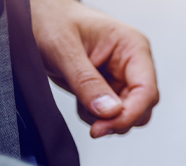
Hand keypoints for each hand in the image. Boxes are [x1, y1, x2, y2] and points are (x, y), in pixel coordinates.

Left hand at [30, 0, 158, 137]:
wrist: (36, 16)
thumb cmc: (50, 19)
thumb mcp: (63, 49)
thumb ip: (86, 82)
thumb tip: (109, 112)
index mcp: (132, 47)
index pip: (146, 90)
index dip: (130, 113)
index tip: (106, 126)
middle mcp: (132, 64)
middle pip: (143, 106)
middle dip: (118, 120)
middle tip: (94, 125)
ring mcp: (122, 77)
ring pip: (129, 114)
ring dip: (106, 120)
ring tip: (82, 104)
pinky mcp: (110, 88)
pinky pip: (112, 114)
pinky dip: (97, 117)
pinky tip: (82, 102)